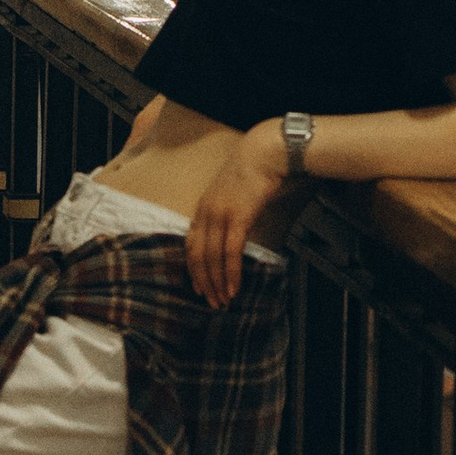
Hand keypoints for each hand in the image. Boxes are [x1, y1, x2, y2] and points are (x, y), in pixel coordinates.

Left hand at [186, 122, 291, 308]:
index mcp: (203, 208)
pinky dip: (232, 273)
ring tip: (224, 301)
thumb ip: (228, 213)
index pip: (190, 246)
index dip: (193, 269)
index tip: (198, 287)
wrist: (265, 152)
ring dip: (218, 283)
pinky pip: (231, 252)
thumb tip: (234, 234)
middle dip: (204, 283)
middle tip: (211, 303)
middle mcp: (206, 213)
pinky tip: (235, 287)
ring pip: (212, 258)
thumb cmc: (253, 172)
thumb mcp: (233, 194)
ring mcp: (220, 215)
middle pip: (198, 256)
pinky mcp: (238, 217)